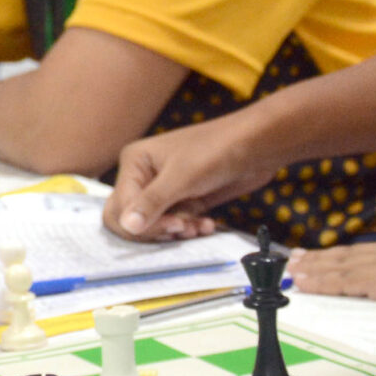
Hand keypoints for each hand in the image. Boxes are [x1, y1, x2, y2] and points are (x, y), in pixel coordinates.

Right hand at [104, 113, 281, 239]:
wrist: (255, 146)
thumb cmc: (215, 152)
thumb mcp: (181, 177)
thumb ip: (151, 203)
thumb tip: (127, 226)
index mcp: (134, 162)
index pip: (120, 207)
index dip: (143, 223)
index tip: (173, 226)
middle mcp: (144, 176)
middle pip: (133, 218)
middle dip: (156, 229)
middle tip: (182, 228)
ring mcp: (165, 189)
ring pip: (157, 224)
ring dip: (177, 230)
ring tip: (198, 226)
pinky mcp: (185, 199)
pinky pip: (176, 222)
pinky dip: (190, 227)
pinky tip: (207, 224)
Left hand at [289, 240, 375, 311]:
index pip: (370, 255)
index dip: (345, 255)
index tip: (326, 255)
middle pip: (348, 256)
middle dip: (320, 258)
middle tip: (295, 258)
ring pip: (341, 267)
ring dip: (315, 270)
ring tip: (293, 272)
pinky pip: (346, 282)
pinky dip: (324, 282)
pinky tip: (307, 284)